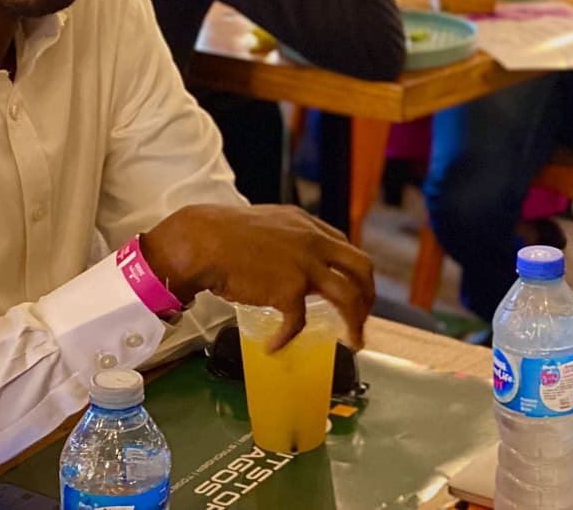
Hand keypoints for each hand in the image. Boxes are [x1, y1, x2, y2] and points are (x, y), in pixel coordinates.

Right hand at [139, 204, 374, 350]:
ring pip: (348, 298)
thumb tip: (288, 260)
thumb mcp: (269, 225)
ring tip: (352, 343)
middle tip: (362, 318)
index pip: (347, 247)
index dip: (354, 272)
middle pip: (361, 269)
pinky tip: (274, 346)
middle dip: (368, 296)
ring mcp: (305, 266)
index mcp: (309, 226)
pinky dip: (287, 338)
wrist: (204, 241)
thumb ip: (287, 239)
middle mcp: (314, 242)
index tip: (352, 290)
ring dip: (355, 324)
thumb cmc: (225, 234)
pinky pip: (297, 323)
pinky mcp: (288, 290)